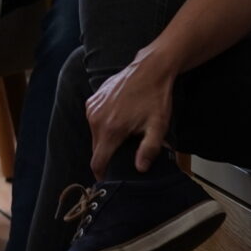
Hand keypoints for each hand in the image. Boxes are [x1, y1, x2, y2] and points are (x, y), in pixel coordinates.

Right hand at [85, 49, 179, 175]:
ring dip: (106, 140)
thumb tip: (140, 169)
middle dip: (107, 156)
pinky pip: (94, 120)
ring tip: (124, 136)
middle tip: (124, 156)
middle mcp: (96, 119)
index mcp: (110, 129)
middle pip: (96, 149)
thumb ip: (149, 150)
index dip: (103, 174)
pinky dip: (103, 125)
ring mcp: (92, 108)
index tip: (110, 180)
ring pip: (94, 135)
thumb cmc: (156, 99)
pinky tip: (119, 120)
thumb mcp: (158, 127)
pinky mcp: (93, 100)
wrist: (150, 70)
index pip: (97, 162)